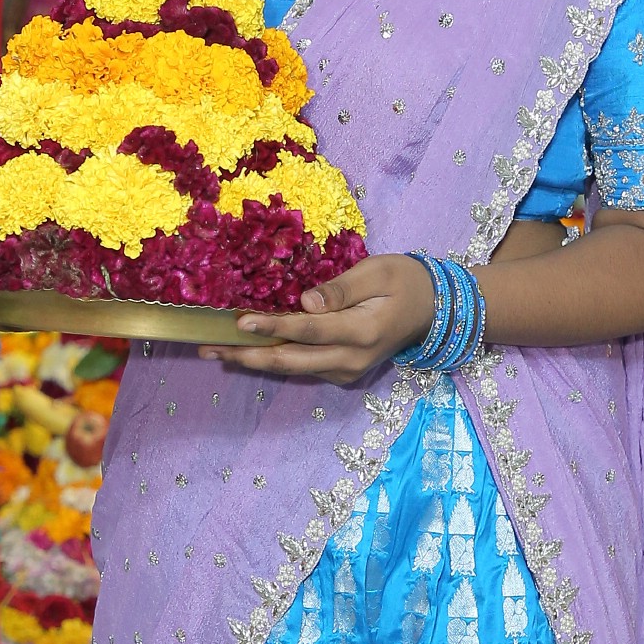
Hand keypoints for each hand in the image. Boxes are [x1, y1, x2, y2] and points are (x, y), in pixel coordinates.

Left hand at [198, 255, 435, 385]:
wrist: (434, 309)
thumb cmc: (405, 281)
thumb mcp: (377, 271)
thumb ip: (340, 289)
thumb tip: (304, 302)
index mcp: (363, 332)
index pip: (308, 330)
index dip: (272, 326)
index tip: (239, 322)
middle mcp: (352, 359)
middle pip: (291, 361)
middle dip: (247, 356)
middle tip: (209, 349)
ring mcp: (347, 370)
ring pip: (293, 369)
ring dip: (253, 361)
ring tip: (215, 353)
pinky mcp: (343, 372)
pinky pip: (303, 368)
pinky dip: (273, 359)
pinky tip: (246, 351)